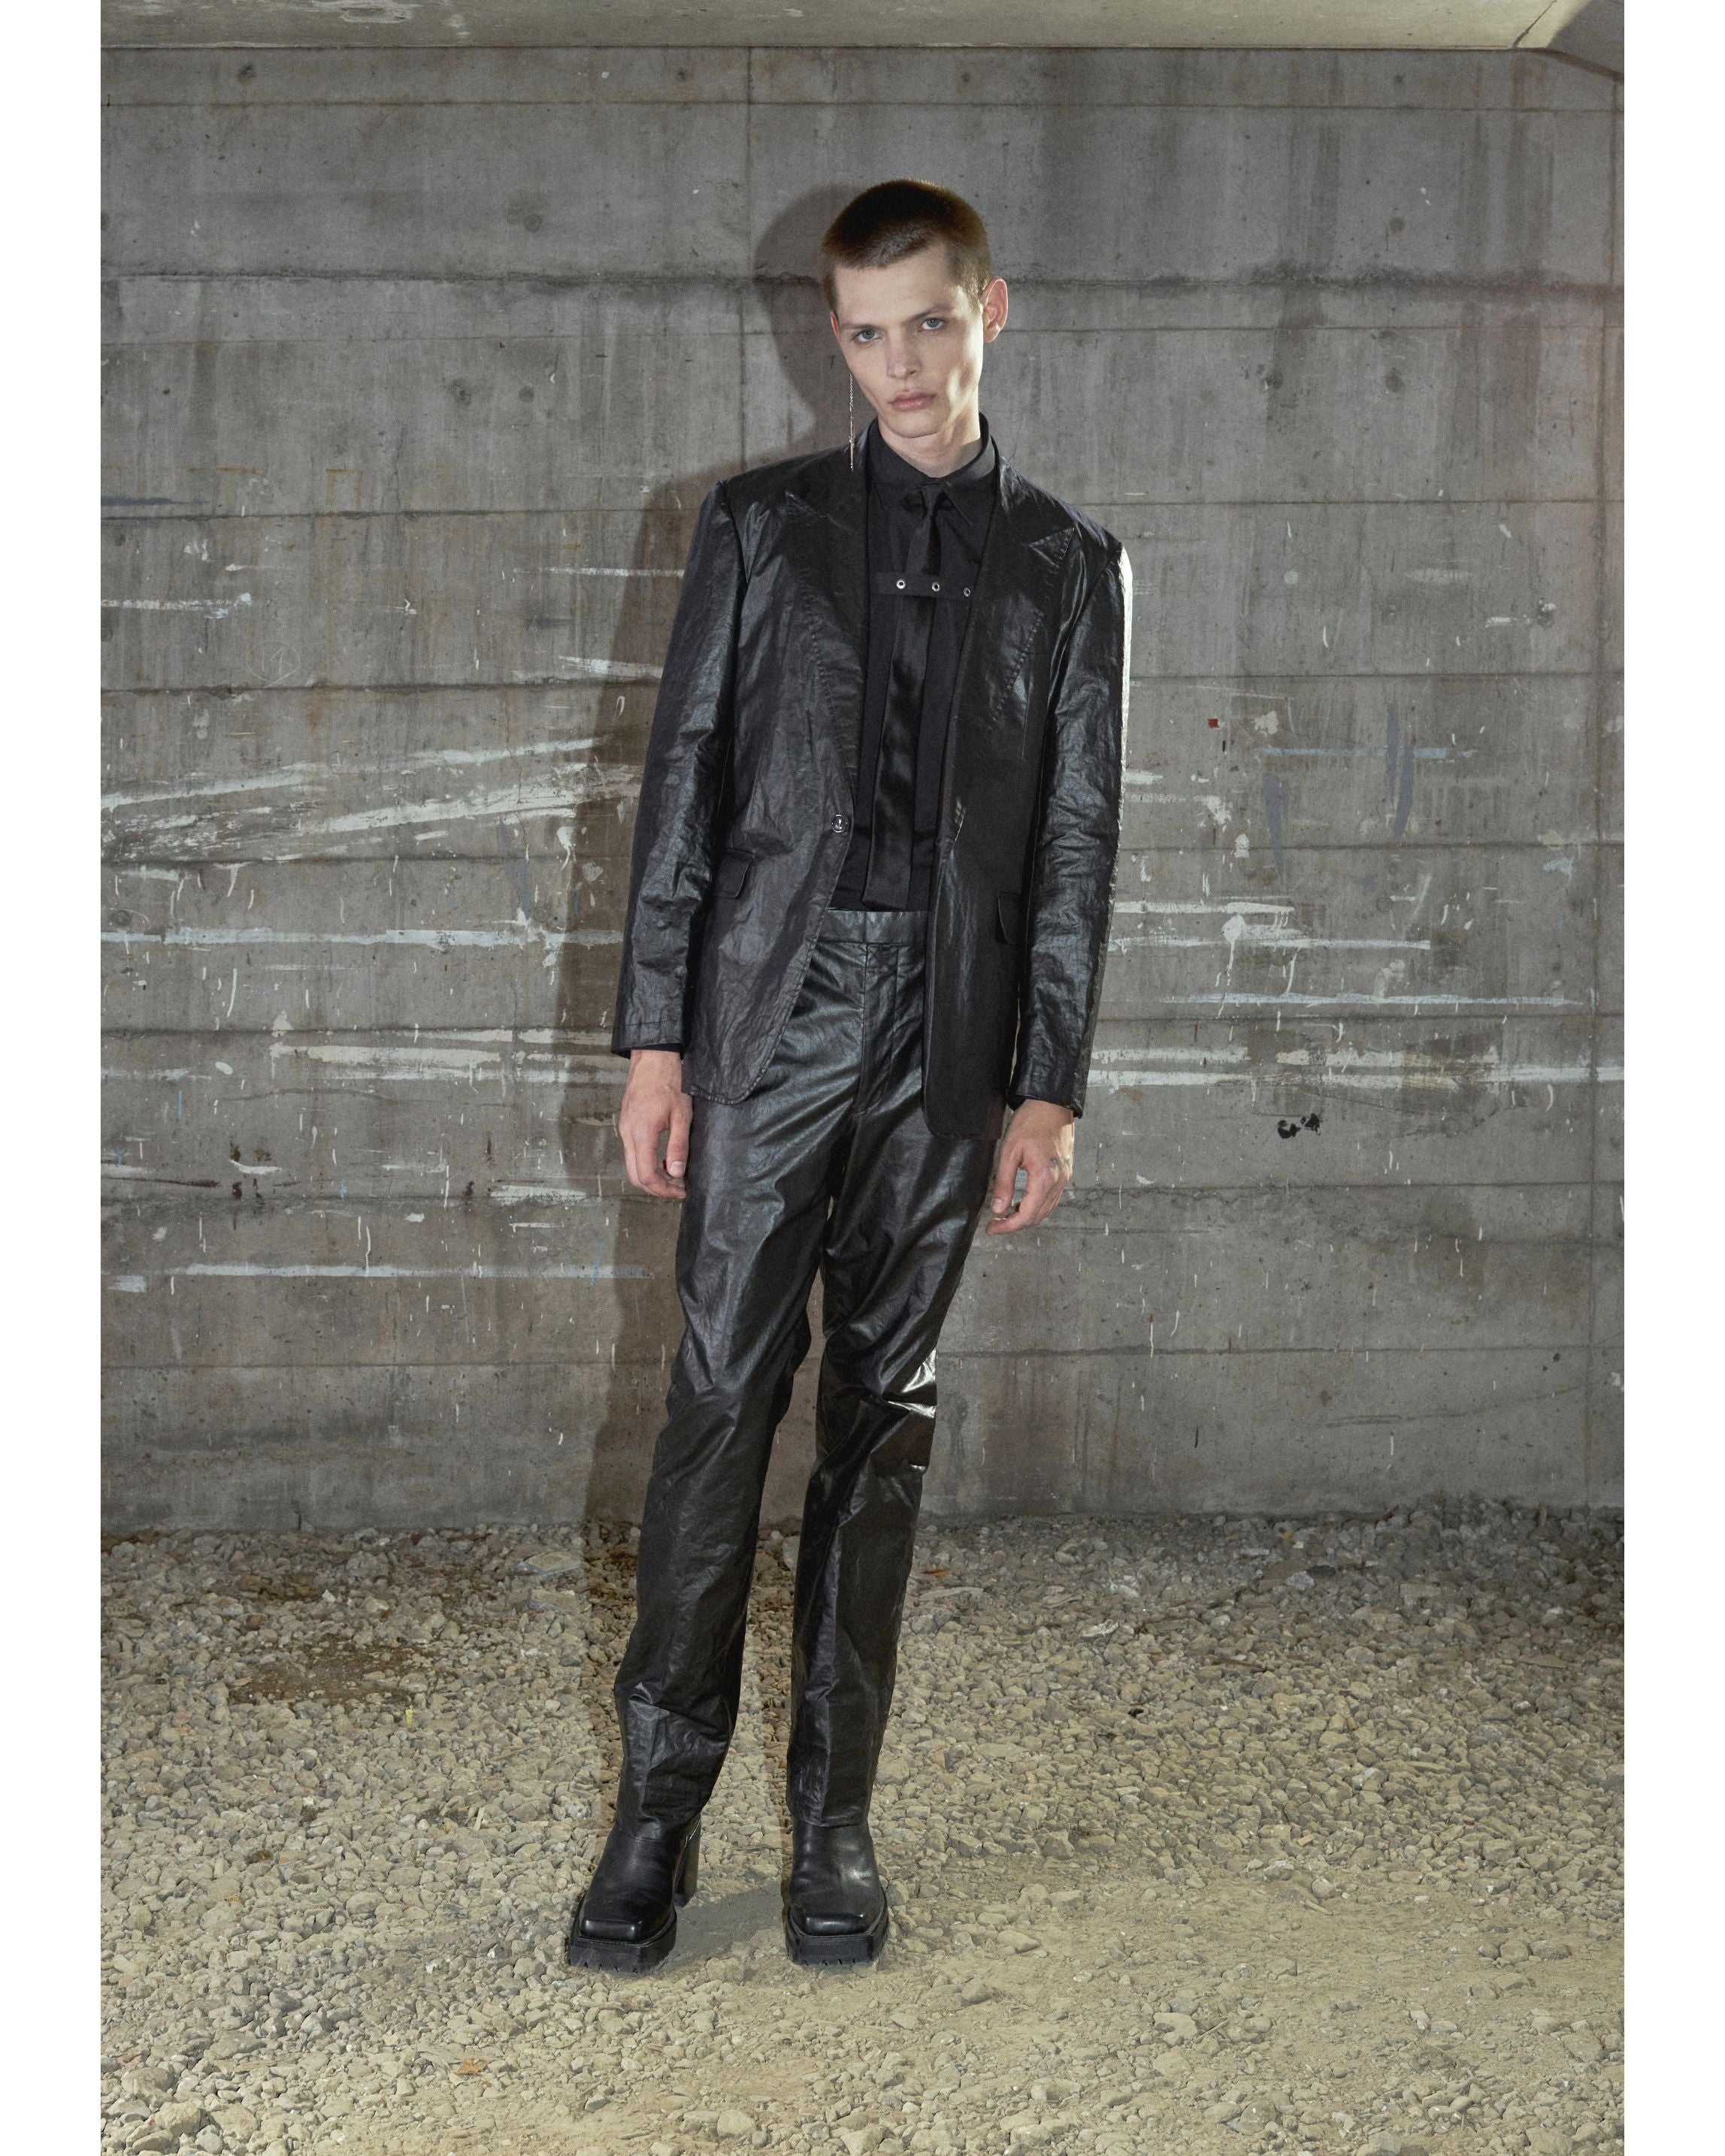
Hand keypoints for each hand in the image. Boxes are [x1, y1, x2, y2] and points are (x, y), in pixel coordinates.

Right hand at [617, 1050, 692, 1197]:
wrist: (652, 1058)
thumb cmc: (669, 1082)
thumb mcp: (681, 1115)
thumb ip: (678, 1146)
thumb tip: (675, 1173)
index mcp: (642, 1132)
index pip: (646, 1174)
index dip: (663, 1189)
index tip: (680, 1190)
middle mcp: (628, 1133)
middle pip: (635, 1175)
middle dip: (656, 1188)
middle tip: (677, 1188)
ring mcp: (624, 1129)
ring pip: (632, 1165)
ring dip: (652, 1176)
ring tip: (674, 1174)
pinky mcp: (626, 1125)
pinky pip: (632, 1153)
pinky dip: (647, 1163)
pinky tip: (664, 1158)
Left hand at [985, 1099, 1074, 1233]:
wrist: (1052, 1103)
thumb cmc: (1031, 1122)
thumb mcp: (1009, 1152)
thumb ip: (1004, 1182)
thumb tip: (997, 1208)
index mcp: (1044, 1178)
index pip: (1027, 1215)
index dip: (1008, 1226)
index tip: (992, 1228)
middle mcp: (1058, 1182)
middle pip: (1038, 1216)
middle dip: (1015, 1224)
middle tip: (996, 1223)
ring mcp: (1064, 1177)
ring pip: (1046, 1209)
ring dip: (1027, 1216)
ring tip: (1006, 1215)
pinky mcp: (1065, 1172)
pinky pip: (1052, 1198)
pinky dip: (1037, 1206)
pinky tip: (1024, 1202)